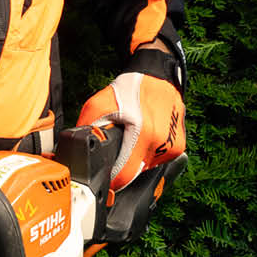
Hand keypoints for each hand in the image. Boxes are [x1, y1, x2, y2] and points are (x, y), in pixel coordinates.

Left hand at [78, 70, 185, 191]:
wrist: (157, 77)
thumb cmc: (129, 89)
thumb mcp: (98, 105)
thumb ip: (88, 129)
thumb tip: (78, 152)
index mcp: (143, 134)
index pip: (124, 176)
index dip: (111, 179)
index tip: (103, 177)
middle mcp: (161, 143)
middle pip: (134, 174)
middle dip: (122, 166)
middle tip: (116, 148)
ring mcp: (172, 147)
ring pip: (146, 168)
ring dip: (135, 160)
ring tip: (132, 137)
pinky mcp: (178, 147)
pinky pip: (156, 160)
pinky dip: (147, 153)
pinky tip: (143, 136)